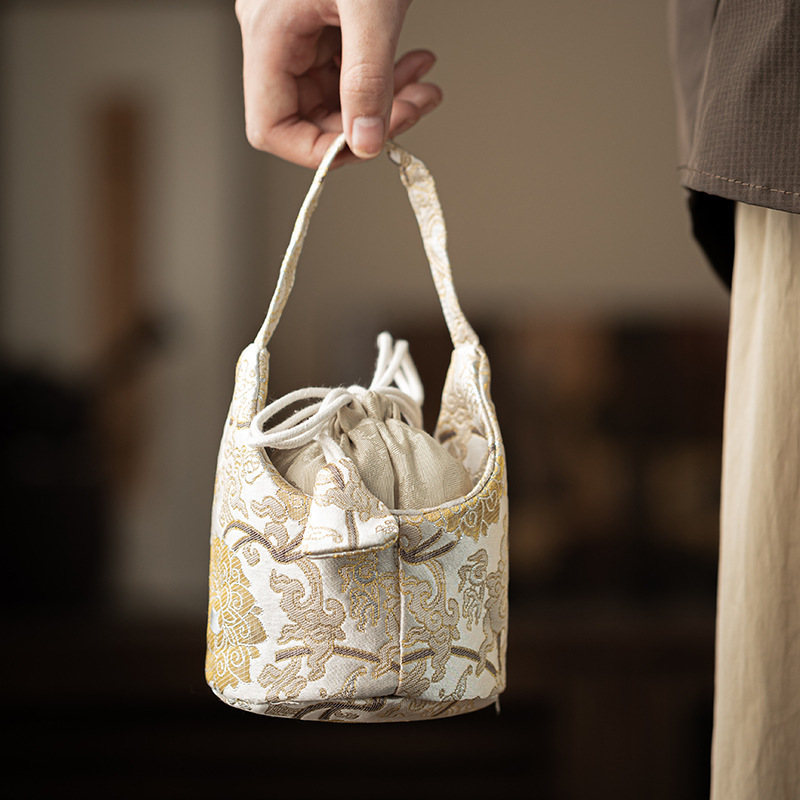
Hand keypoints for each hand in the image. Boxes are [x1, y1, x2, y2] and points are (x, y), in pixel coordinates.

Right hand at [235, 0, 441, 166]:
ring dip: (383, 102)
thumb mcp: (372, 4)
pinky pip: (348, 69)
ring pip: (334, 96)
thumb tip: (369, 143)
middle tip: (415, 110)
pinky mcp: (324, 22)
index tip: (367, 148)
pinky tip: (417, 64)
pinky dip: (384, 76)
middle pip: (308, 115)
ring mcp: (300, 30)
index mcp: (269, 34)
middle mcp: (277, 37)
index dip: (316, 151)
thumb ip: (369, 78)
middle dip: (367, 123)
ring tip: (424, 87)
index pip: (271, 127)